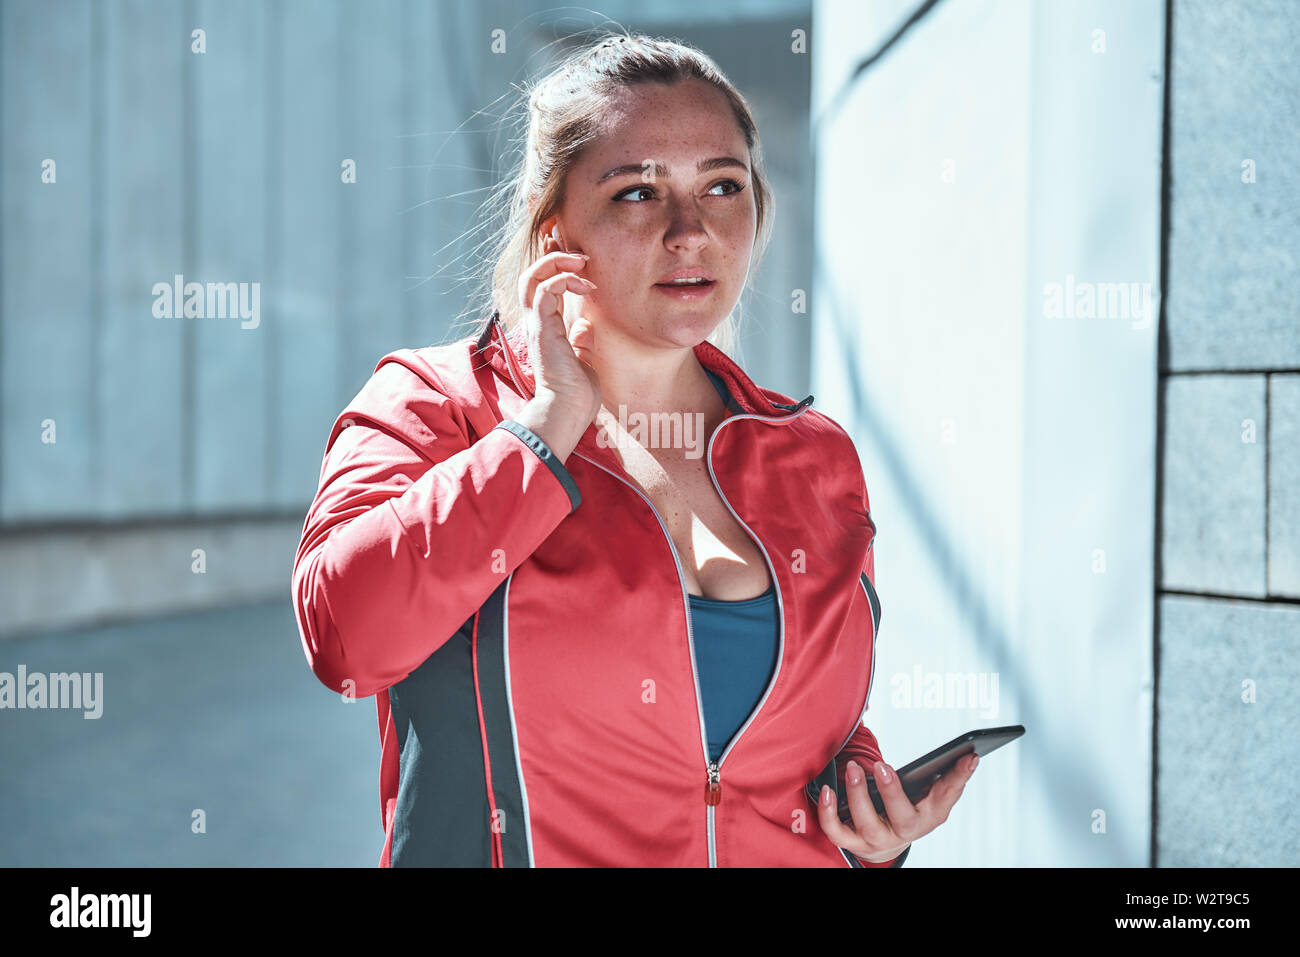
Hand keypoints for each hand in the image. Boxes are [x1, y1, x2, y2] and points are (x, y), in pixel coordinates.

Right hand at [516, 226, 601, 428]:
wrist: (567, 413)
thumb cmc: (575, 395)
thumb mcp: (583, 362)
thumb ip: (581, 343)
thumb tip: (585, 326)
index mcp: (545, 329)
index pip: (542, 287)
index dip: (554, 266)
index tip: (576, 257)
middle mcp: (536, 323)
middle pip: (530, 276)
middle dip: (552, 256)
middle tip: (580, 254)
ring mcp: (536, 325)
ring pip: (533, 277)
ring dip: (557, 262)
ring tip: (582, 261)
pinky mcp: (543, 328)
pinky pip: (546, 290)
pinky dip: (564, 279)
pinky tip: (584, 284)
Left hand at [817, 752, 978, 862]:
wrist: (887, 841)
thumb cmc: (910, 809)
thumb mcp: (931, 796)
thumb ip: (948, 776)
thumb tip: (969, 755)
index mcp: (930, 816)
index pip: (947, 796)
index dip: (958, 777)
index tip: (968, 756)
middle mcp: (905, 832)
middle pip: (902, 818)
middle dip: (892, 792)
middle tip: (883, 765)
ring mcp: (877, 839)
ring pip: (866, 823)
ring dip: (857, 794)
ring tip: (853, 767)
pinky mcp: (853, 842)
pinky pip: (836, 831)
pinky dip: (828, 812)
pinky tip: (827, 790)